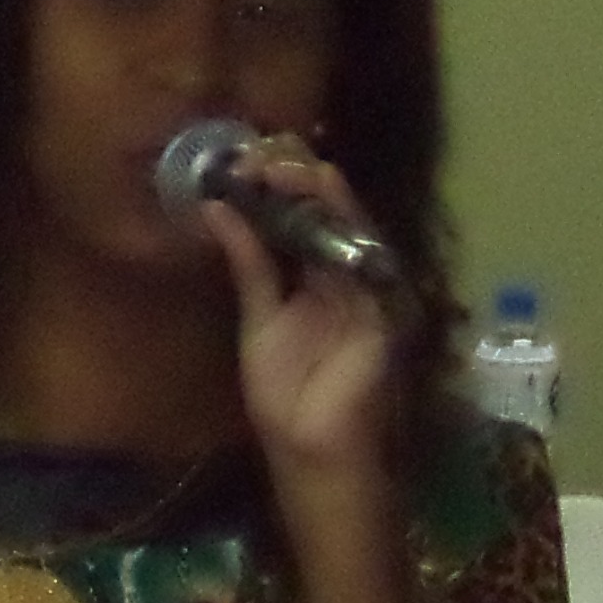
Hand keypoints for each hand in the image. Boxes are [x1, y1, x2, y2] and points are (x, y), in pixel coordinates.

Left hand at [199, 141, 403, 542]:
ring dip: (318, 189)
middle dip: (295, 179)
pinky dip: (343, 221)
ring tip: (286, 161)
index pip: (299, 220)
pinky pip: (362, 253)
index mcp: (315, 280)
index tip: (241, 161)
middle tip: (261, 150)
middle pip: (325, 214)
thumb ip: (248, 264)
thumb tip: (217, 210)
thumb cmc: (287, 397)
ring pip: (347, 225)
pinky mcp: (385, 305)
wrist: (311, 451)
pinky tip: (322, 190)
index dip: (275, 188)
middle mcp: (345, 277)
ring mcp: (368, 289)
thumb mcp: (258, 318)